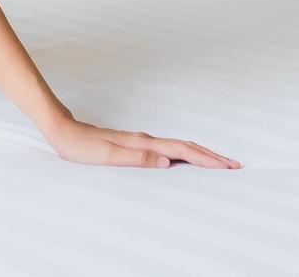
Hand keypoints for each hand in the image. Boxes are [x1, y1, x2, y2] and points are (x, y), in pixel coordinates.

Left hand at [42, 117, 240, 168]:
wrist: (64, 131)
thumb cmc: (82, 147)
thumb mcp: (108, 156)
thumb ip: (137, 158)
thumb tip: (167, 160)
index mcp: (143, 143)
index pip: (182, 151)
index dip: (206, 159)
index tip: (227, 166)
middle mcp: (146, 140)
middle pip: (186, 146)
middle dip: (211, 156)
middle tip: (234, 165)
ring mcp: (142, 141)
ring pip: (179, 147)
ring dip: (200, 155)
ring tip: (218, 163)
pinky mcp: (137, 145)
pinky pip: (168, 149)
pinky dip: (184, 154)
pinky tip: (186, 160)